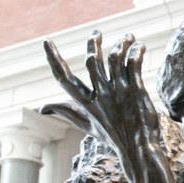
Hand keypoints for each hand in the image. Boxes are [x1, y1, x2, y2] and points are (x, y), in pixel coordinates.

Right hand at [41, 31, 159, 159]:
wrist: (139, 150)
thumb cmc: (114, 138)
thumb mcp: (87, 126)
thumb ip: (68, 112)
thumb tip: (44, 108)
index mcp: (86, 103)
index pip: (64, 79)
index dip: (54, 59)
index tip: (46, 42)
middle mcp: (100, 95)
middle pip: (91, 61)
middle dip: (93, 43)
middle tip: (97, 32)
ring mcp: (119, 92)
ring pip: (114, 58)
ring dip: (121, 43)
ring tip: (129, 37)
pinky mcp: (136, 90)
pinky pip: (133, 63)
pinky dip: (136, 51)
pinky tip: (139, 47)